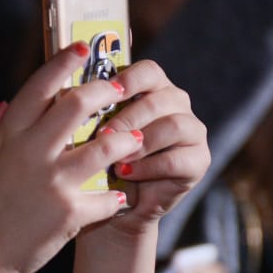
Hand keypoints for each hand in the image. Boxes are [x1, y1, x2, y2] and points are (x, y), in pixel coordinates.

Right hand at [0, 43, 145, 272]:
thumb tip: (1, 104)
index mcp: (6, 136)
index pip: (39, 87)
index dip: (63, 62)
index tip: (81, 49)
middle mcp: (32, 154)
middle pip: (79, 105)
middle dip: (105, 90)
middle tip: (119, 88)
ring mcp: (53, 183)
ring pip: (105, 145)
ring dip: (125, 138)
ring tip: (133, 138)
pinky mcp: (70, 213)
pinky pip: (107, 196)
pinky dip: (115, 195)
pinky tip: (118, 194)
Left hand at [95, 59, 209, 235]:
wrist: (117, 201)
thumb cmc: (102, 159)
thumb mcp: (95, 133)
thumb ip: (94, 112)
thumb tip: (74, 98)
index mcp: (152, 89)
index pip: (148, 71)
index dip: (129, 79)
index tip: (107, 92)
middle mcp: (177, 104)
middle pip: (160, 99)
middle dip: (128, 118)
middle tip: (103, 135)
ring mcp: (193, 131)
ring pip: (174, 126)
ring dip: (140, 143)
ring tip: (115, 159)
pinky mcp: (199, 160)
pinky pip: (176, 159)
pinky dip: (148, 167)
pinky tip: (126, 173)